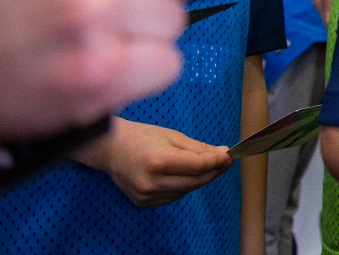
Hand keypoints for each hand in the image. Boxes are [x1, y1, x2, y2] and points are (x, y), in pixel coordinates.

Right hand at [71, 117, 232, 205]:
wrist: (109, 149)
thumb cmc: (140, 137)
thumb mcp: (172, 135)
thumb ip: (197, 148)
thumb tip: (222, 153)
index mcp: (158, 161)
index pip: (198, 166)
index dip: (217, 162)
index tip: (229, 155)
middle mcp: (152, 182)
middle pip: (195, 181)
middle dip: (214, 171)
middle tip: (225, 161)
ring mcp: (147, 195)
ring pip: (186, 190)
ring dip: (200, 179)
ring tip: (206, 165)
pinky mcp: (144, 202)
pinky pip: (174, 196)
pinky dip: (184, 186)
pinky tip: (186, 175)